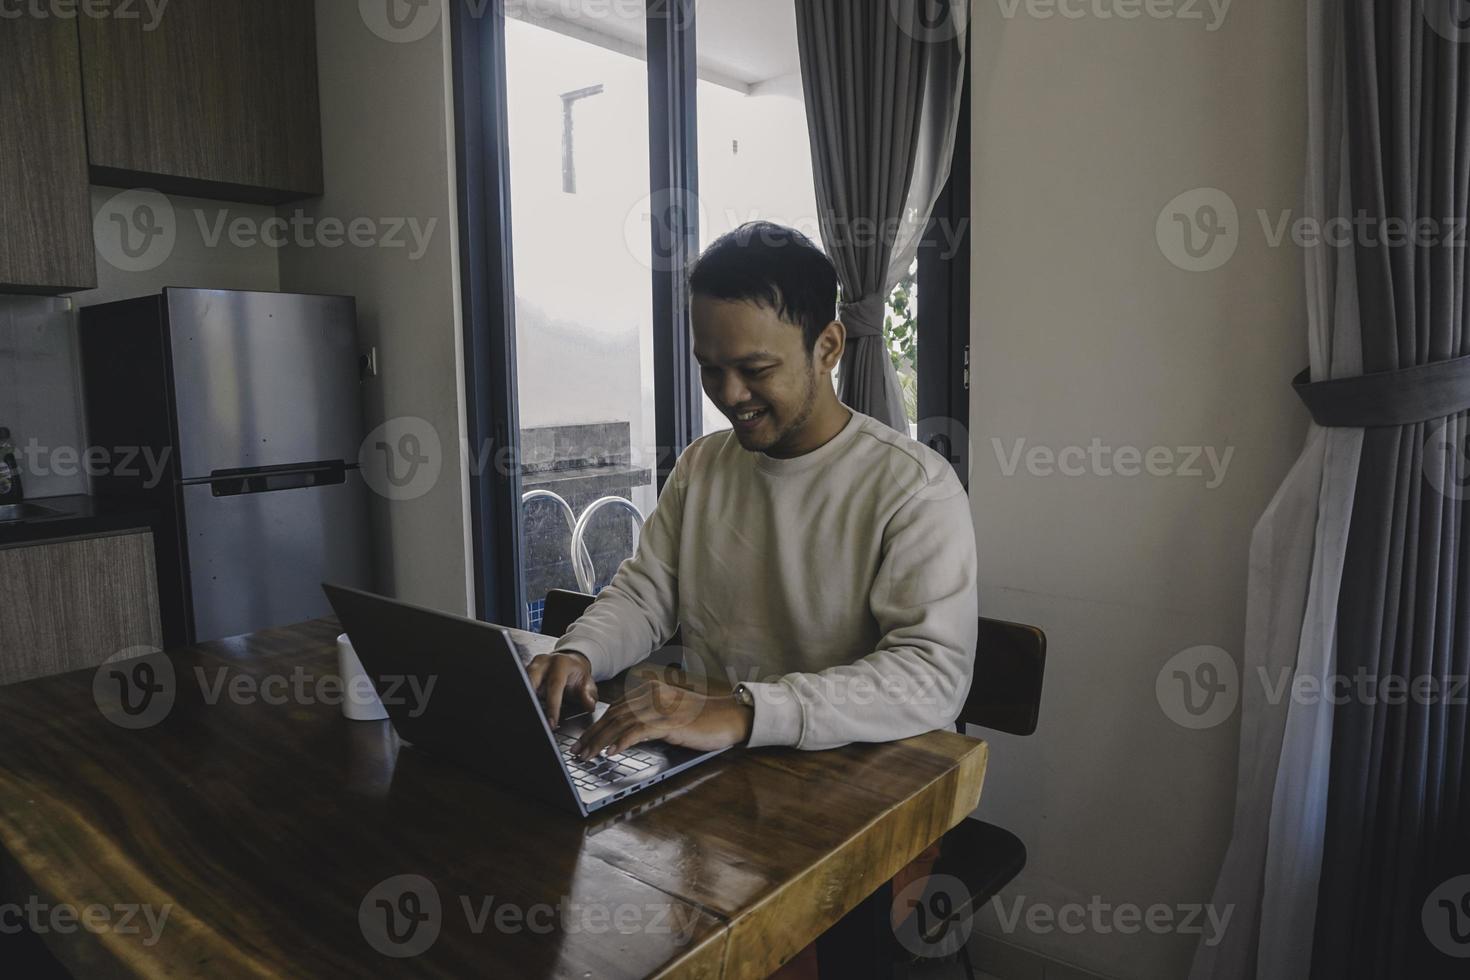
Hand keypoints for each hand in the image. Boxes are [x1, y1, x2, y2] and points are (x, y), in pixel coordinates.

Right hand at [525, 651, 597, 728]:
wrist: (569, 664)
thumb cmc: (576, 675)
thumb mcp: (588, 683)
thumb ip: (589, 694)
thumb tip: (588, 704)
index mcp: (561, 663)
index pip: (555, 685)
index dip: (553, 705)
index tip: (551, 722)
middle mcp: (543, 662)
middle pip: (531, 680)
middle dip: (531, 701)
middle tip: (535, 721)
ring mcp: (531, 666)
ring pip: (522, 683)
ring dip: (525, 700)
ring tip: (529, 718)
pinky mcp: (524, 673)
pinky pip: (520, 686)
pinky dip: (523, 699)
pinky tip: (527, 712)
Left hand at [572, 669, 753, 760]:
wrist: (729, 717)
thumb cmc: (702, 720)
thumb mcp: (670, 714)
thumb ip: (648, 718)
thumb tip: (622, 735)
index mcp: (651, 690)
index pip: (616, 708)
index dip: (596, 725)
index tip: (583, 740)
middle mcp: (653, 695)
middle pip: (614, 715)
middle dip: (593, 734)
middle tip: (578, 751)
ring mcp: (660, 707)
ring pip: (621, 723)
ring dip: (601, 741)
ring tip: (588, 755)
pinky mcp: (669, 721)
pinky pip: (638, 731)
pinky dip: (622, 741)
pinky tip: (611, 752)